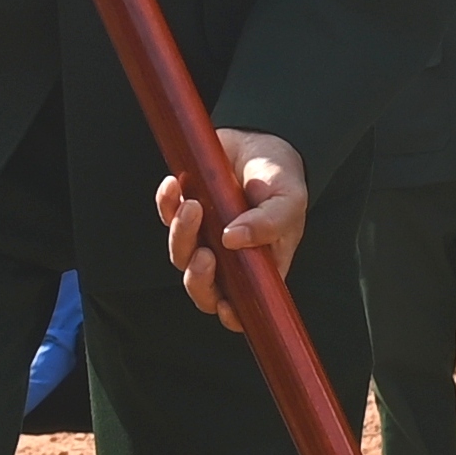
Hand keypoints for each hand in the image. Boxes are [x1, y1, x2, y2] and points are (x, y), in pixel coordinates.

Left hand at [157, 129, 307, 321]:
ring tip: (194, 205)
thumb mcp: (288, 200)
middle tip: (206, 253)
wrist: (263, 141)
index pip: (240, 305)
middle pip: (203, 287)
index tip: (225, 304)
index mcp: (258, 267)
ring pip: (181, 253)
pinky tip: (174, 185)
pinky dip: (166, 203)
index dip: (230, 313)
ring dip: (182, 235)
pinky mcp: (185, 211)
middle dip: (198, 277)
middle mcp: (227, 259)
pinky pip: (167, 215)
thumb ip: (269, 223)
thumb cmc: (282, 180)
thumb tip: (233, 239)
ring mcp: (204, 237)